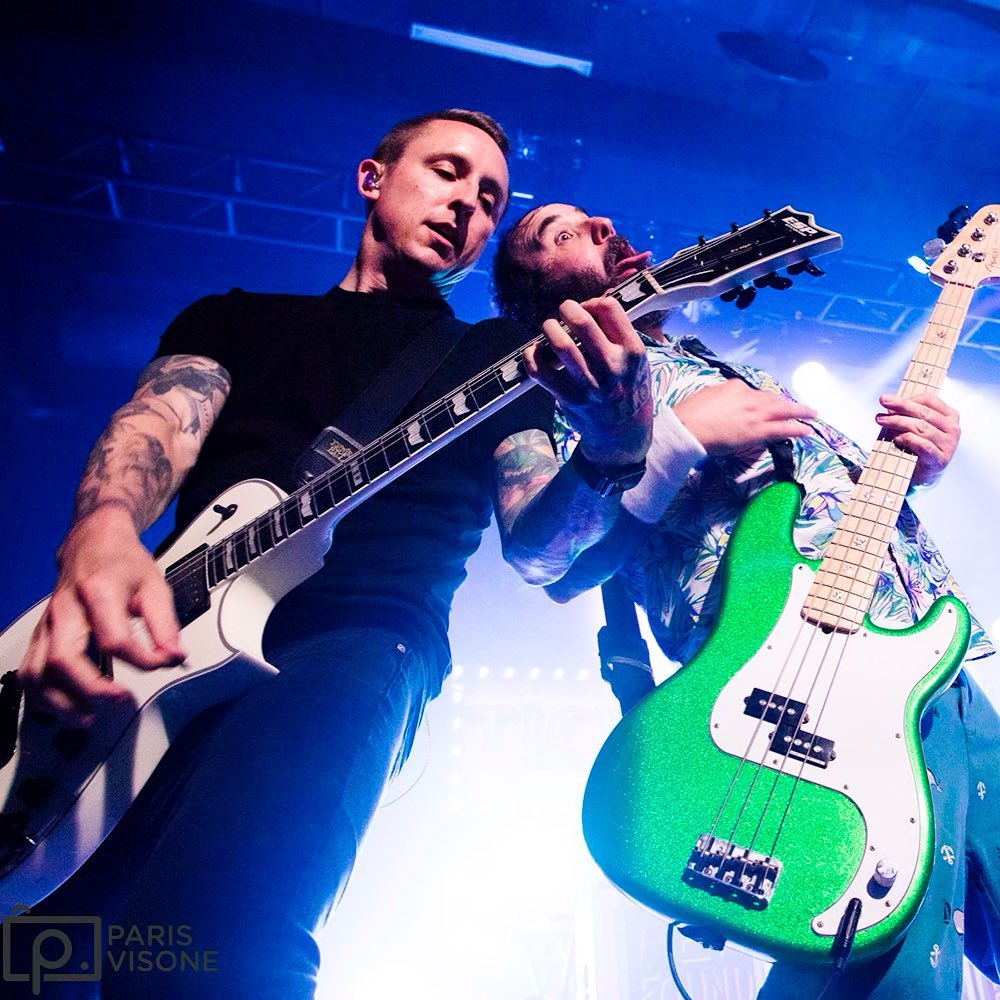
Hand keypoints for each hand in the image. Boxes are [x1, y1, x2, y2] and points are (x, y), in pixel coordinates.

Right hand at [19, 505, 183, 722]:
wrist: (93, 542)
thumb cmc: (123, 562)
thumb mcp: (155, 585)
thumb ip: (166, 624)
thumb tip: (174, 656)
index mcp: (98, 592)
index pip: (115, 638)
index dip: (141, 658)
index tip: (162, 662)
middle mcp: (66, 610)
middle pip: (64, 658)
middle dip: (89, 687)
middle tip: (119, 698)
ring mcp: (48, 624)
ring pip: (37, 672)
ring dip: (60, 702)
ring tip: (89, 716)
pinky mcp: (41, 635)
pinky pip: (29, 672)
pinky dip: (43, 697)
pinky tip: (66, 708)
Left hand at [523, 297, 651, 465]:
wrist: (623, 432)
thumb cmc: (628, 388)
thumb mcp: (636, 360)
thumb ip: (618, 333)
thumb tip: (593, 302)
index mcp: (632, 352)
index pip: (610, 309)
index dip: (593, 302)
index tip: (588, 309)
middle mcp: (612, 367)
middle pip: (583, 323)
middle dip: (568, 309)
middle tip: (564, 310)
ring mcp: (590, 384)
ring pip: (561, 345)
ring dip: (550, 328)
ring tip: (549, 327)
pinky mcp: (569, 398)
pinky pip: (540, 371)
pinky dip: (531, 357)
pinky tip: (534, 352)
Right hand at [674, 380, 815, 456]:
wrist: (688, 428)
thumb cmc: (690, 414)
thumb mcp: (705, 397)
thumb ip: (718, 397)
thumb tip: (721, 402)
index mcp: (734, 387)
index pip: (753, 393)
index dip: (761, 401)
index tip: (764, 406)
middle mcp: (749, 396)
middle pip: (772, 399)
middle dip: (786, 403)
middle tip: (799, 406)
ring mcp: (756, 413)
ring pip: (783, 410)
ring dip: (800, 412)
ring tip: (812, 414)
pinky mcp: (759, 430)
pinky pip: (783, 428)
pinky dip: (797, 428)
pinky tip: (806, 430)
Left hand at [875, 391, 958, 486]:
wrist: (925, 473)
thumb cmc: (919, 446)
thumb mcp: (916, 426)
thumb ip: (907, 414)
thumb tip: (890, 404)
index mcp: (949, 416)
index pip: (929, 400)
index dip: (908, 398)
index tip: (888, 399)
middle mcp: (952, 428)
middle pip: (923, 412)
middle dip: (900, 406)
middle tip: (882, 403)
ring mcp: (948, 444)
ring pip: (921, 427)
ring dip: (898, 421)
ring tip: (881, 420)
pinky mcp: (940, 459)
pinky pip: (923, 445)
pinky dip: (907, 439)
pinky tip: (896, 438)